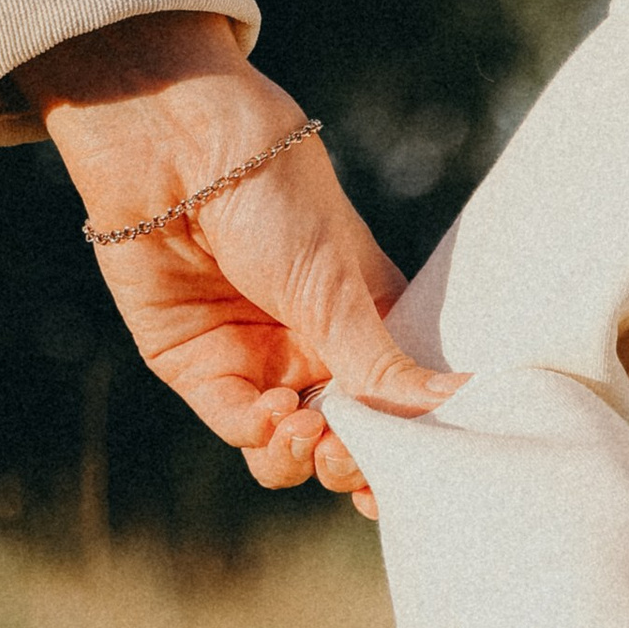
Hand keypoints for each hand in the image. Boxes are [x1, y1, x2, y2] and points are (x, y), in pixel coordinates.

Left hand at [18, 9, 456, 513]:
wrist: (176, 147)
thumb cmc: (274, 194)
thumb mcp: (336, 287)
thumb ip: (379, 362)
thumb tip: (452, 405)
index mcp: (367, 324)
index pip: (396, 407)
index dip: (406, 450)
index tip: (418, 480)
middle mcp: (315, 350)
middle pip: (345, 440)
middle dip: (353, 461)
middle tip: (352, 454)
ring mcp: (258, 361)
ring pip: (288, 449)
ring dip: (303, 456)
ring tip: (307, 432)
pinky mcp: (200, 366)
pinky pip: (237, 425)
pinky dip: (259, 433)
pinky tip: (275, 412)